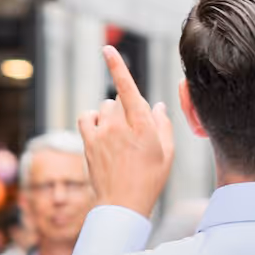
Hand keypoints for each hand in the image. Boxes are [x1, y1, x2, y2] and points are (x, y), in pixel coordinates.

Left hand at [80, 45, 174, 216]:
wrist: (122, 205)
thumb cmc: (149, 181)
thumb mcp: (167, 154)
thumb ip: (162, 125)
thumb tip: (157, 105)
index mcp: (143, 127)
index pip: (128, 88)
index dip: (117, 66)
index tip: (107, 49)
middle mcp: (120, 126)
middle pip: (119, 99)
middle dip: (127, 108)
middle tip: (134, 133)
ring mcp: (102, 133)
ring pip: (105, 107)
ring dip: (111, 115)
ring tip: (118, 137)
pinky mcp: (88, 142)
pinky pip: (87, 117)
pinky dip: (94, 120)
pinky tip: (101, 131)